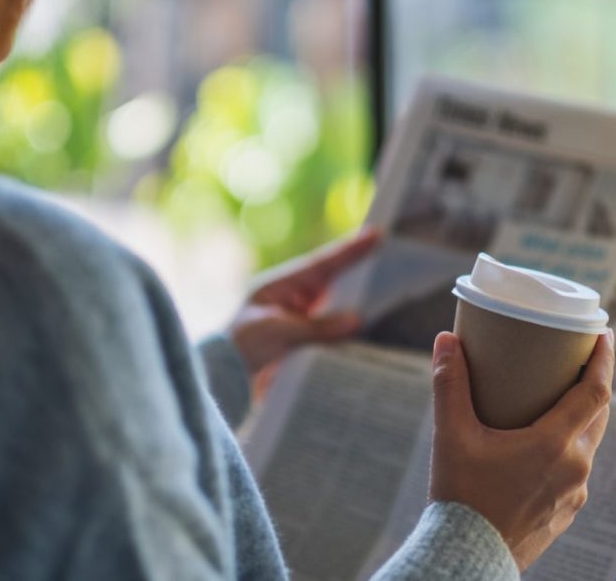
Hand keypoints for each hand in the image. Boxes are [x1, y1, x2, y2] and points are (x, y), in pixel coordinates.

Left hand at [228, 229, 379, 393]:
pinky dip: (349, 335)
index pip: (322, 264)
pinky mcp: (304, 345)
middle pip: (334, 284)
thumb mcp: (276, 332)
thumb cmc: (238, 348)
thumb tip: (356, 320)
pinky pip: (333, 335)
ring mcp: (299, 322)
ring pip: (337, 310)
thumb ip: (317, 327)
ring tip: (391, 297)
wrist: (221, 382)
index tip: (377, 234)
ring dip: (358, 308)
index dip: (351, 250)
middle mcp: (293, 300)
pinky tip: (370, 334)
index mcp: (281, 286)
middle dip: (361, 275)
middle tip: (394, 261)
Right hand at [428, 330, 613, 571]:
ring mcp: (575, 495)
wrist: (467, 559)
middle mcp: (576, 468)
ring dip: (580, 419)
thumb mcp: (451, 435)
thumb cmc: (460, 497)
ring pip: (588, 445)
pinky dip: (568, 451)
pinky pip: (576, 473)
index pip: (596, 391)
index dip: (604, 359)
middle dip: (593, 383)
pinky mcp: (566, 514)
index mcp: (556, 444)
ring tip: (558, 401)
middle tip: (579, 360)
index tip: (604, 334)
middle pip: (598, 414)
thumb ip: (450, 384)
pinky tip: (546, 447)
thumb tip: (445, 338)